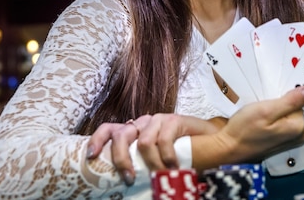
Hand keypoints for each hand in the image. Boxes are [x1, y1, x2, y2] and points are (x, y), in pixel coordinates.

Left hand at [86, 114, 221, 184]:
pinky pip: (163, 141)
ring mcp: (159, 119)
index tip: (90, 156)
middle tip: (128, 179)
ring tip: (160, 176)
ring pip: (142, 142)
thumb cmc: (184, 155)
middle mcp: (144, 122)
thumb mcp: (157, 161)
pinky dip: (166, 158)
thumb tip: (122, 183)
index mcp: (136, 131)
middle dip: (121, 159)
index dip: (97, 140)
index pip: (109, 129)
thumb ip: (141, 165)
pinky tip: (174, 166)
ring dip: (151, 164)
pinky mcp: (174, 120)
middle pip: (121, 134)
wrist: (213, 144)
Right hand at [191, 85, 303, 169]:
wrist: (228, 149)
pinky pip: (281, 122)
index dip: (283, 96)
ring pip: (286, 114)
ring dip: (274, 109)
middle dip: (280, 103)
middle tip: (262, 105)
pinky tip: (259, 119)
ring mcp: (289, 140)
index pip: (298, 102)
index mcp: (298, 128)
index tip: (269, 98)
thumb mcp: (267, 110)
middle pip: (294, 108)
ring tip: (259, 111)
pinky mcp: (280, 140)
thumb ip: (291, 100)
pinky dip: (272, 117)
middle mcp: (298, 136)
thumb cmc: (245, 129)